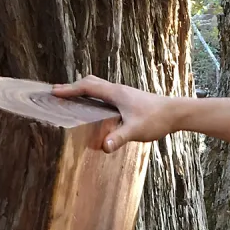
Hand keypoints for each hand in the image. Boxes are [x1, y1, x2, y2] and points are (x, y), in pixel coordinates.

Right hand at [53, 75, 178, 151]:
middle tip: (58, 93)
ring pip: (98, 87)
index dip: (70, 89)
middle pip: (90, 82)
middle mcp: (118, 90)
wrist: (175, 113)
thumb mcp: (136, 130)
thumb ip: (119, 138)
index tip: (54, 92)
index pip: (87, 87)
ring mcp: (123, 94)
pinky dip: (94, 96)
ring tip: (71, 98)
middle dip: (73, 87)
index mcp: (115, 93)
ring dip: (83, 90)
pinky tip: (93, 107)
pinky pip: (105, 93)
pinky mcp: (128, 99)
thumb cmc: (156, 119)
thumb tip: (104, 147)